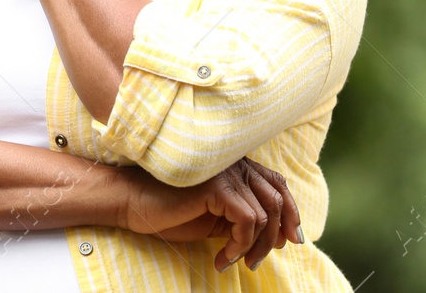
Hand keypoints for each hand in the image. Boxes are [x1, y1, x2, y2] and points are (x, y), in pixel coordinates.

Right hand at [118, 157, 302, 272]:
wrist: (134, 202)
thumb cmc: (171, 211)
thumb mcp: (216, 218)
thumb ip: (243, 220)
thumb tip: (278, 237)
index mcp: (237, 166)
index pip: (278, 185)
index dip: (291, 212)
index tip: (290, 241)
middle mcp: (236, 164)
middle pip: (277, 200)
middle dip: (276, 236)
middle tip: (257, 261)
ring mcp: (228, 173)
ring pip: (264, 216)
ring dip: (253, 247)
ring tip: (235, 261)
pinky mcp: (218, 187)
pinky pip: (247, 222)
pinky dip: (240, 245)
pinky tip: (223, 257)